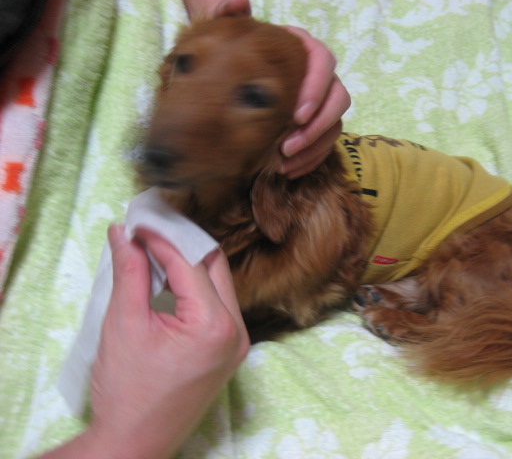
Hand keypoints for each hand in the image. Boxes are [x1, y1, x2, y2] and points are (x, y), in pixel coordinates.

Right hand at [40, 225, 248, 458]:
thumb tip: (123, 234)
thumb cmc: (126, 390)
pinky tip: (170, 281)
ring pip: (219, 285)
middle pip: (215, 268)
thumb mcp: (124, 324)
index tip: (137, 225)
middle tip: (149, 233)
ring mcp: (237, 343)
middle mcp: (237, 330)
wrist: (133, 445)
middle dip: (182, 246)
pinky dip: (196, 289)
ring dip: (190, 266)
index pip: (191, 264)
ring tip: (155, 253)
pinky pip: (218, 306)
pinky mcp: (230, 352)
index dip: (161, 240)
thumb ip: (129, 272)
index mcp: (215, 323)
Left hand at [174, 0, 350, 177]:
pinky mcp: (316, 125)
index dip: (316, 90)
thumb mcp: (231, 28)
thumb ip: (231, 11)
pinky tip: (288, 170)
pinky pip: (324, 144)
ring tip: (284, 162)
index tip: (296, 114)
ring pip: (335, 126)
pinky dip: (310, 159)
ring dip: (314, 147)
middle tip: (288, 145)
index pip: (325, 64)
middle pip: (338, 100)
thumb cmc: (238, 48)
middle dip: (317, 126)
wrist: (237, 68)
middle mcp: (321, 77)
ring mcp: (322, 103)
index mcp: (307, 50)